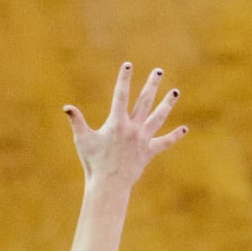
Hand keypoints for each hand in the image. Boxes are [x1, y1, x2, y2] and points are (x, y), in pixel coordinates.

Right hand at [63, 63, 186, 188]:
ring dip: (167, 104)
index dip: (124, 79)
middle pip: (144, 101)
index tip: (128, 65)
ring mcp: (143, 140)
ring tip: (175, 92)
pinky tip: (184, 129)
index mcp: (117, 123)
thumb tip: (67, 107)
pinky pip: (164, 143)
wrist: (109, 185)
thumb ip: (77, 122)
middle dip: (152, 85)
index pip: (120, 95)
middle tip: (159, 71)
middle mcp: (133, 128)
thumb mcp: (83, 140)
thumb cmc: (94, 163)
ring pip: (158, 118)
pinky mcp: (149, 152)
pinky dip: (174, 137)